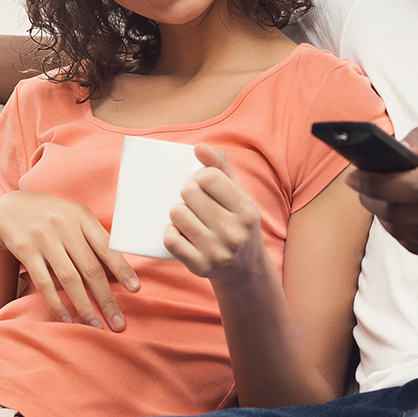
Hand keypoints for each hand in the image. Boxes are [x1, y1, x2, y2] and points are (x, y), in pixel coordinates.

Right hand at [0, 190, 138, 329]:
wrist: (10, 208)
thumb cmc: (53, 218)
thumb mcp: (75, 217)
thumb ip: (95, 238)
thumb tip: (120, 271)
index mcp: (83, 217)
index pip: (108, 247)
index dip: (123, 270)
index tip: (135, 289)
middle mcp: (65, 226)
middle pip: (91, 268)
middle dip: (106, 299)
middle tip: (118, 323)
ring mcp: (44, 238)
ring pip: (69, 279)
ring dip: (84, 306)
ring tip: (95, 326)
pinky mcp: (25, 250)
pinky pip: (44, 282)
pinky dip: (56, 303)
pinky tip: (67, 319)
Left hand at [165, 145, 267, 279]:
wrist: (245, 269)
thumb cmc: (237, 222)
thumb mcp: (238, 194)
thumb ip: (221, 166)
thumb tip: (199, 147)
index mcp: (247, 210)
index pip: (209, 176)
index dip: (200, 177)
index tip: (204, 186)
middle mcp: (234, 232)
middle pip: (188, 192)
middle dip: (188, 194)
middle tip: (196, 204)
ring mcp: (217, 251)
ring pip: (176, 213)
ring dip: (179, 213)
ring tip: (191, 219)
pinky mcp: (200, 266)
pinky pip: (170, 239)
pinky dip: (171, 233)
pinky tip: (182, 233)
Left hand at [346, 124, 417, 267]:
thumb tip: (392, 152)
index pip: (413, 185)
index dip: (377, 183)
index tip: (355, 176)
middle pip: (405, 213)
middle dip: (374, 200)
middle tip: (361, 188)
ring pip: (408, 233)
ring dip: (385, 217)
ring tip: (378, 200)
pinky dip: (402, 234)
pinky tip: (399, 217)